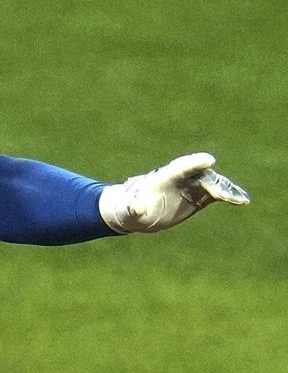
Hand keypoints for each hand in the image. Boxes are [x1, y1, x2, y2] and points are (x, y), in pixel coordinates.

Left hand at [98, 152, 249, 232]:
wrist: (140, 212)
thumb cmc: (133, 209)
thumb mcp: (131, 210)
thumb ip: (134, 207)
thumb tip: (135, 209)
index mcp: (163, 177)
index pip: (180, 167)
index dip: (194, 163)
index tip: (209, 160)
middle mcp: (180, 178)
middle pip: (200, 176)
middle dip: (212, 183)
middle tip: (222, 195)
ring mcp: (191, 185)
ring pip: (212, 183)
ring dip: (225, 190)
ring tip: (238, 199)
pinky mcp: (199, 195)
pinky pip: (216, 192)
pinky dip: (229, 195)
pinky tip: (241, 200)